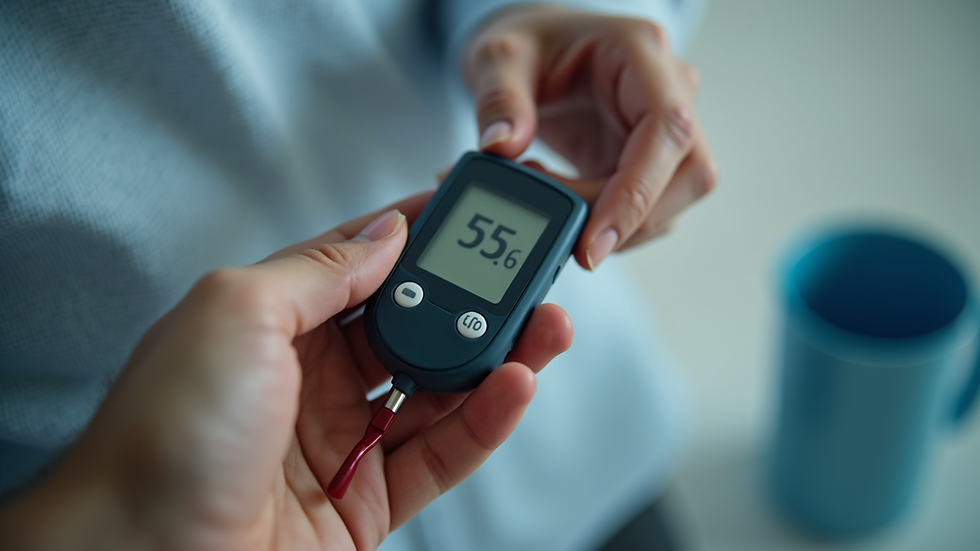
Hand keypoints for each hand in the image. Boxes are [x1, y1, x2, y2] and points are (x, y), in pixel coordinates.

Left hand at [0, 193, 572, 549]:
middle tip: (526, 276)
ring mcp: (341, 441)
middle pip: (414, 327)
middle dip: (474, 300)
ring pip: (439, 389)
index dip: (420, 237)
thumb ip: (321, 268)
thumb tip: (387, 231)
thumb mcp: (238, 312)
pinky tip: (514, 385)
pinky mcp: (366, 503)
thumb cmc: (164, 436)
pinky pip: (441, 455)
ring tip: (545, 326)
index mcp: (273, 323)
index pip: (365, 266)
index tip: (472, 215)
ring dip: (497, 357)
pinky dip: (485, 421)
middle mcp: (310, 379)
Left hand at [465, 6, 717, 268]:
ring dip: (607, 220)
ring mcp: (665, 131)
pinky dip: (600, 219)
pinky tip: (558, 193)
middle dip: (624, 218)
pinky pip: (643, 210)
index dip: (637, 194)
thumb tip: (502, 147)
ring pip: (669, 203)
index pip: (667, 130)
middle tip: (556, 225)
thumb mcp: (497, 58)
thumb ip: (498, 99)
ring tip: (543, 187)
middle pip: (688, 175)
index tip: (593, 244)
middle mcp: (669, 90)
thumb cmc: (526, 45)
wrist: (533, 54)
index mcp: (641, 51)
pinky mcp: (650, 163)